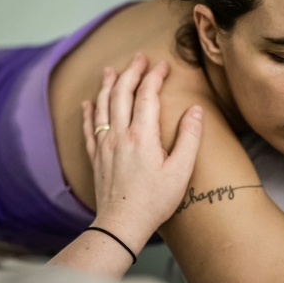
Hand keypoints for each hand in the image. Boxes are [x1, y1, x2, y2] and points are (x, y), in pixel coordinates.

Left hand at [82, 53, 202, 247]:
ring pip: (102, 106)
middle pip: (121, 93)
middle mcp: (120, 134)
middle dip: (131, 72)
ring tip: (110, 70)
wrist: (122, 224)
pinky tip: (88, 103)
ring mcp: (104, 145)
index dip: (155, 76)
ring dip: (107, 84)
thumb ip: (189, 138)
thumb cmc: (155, 200)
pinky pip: (89, 128)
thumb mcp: (181, 171)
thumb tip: (195, 111)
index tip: (163, 65)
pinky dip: (89, 112)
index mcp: (142, 135)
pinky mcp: (96, 158)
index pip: (147, 95)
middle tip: (139, 58)